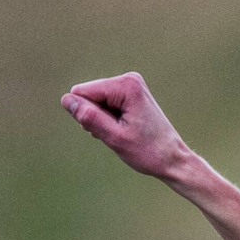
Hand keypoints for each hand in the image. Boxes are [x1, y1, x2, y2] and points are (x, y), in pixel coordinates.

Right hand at [60, 72, 189, 177]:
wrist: (173, 159)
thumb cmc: (148, 152)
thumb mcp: (114, 137)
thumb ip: (89, 117)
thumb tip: (66, 99)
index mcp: (126, 85)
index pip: (82, 92)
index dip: (88, 115)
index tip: (112, 128)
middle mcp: (129, 79)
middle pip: (87, 95)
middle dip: (95, 117)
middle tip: (118, 133)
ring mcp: (130, 86)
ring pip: (94, 101)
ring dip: (102, 120)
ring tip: (123, 132)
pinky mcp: (129, 94)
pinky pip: (104, 104)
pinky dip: (109, 119)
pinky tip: (124, 129)